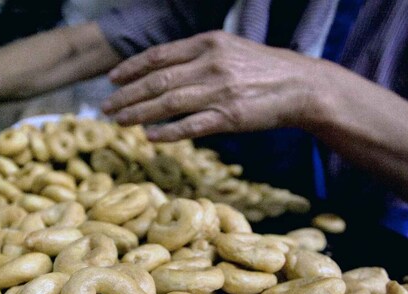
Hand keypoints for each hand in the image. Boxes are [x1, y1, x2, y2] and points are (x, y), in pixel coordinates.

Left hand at [101, 31, 322, 141]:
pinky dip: (167, 132)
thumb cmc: (262, 69)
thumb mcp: (229, 50)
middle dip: (127, 94)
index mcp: (208, 43)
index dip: (131, 68)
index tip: (112, 79)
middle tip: (106, 106)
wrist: (301, 86)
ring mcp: (219, 91)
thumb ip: (197, 57)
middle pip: (157, 80)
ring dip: (139, 113)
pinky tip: (150, 136)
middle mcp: (210, 64)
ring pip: (168, 103)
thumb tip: (162, 72)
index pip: (159, 55)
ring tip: (119, 121)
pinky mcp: (229, 117)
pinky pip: (190, 126)